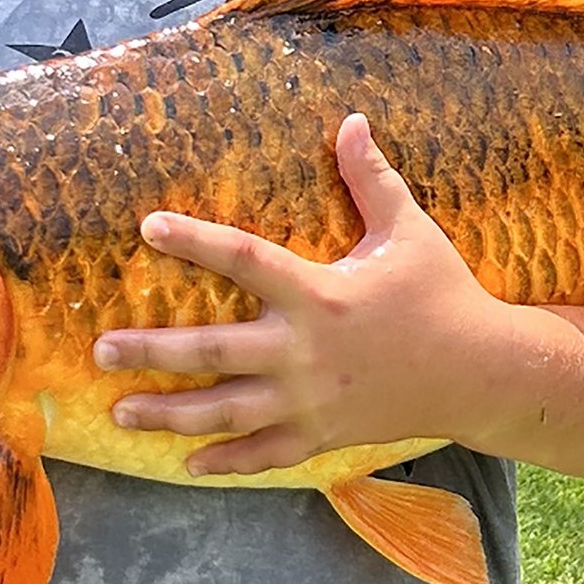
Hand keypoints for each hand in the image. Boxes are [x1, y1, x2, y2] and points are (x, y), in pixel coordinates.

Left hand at [94, 112, 513, 475]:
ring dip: (168, 414)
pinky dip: (225, 462)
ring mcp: (311, 401)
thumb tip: (352, 120)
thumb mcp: (410, 231)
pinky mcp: (323, 435)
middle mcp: (305, 351)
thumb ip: (372, 180)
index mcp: (321, 295)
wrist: (483, 373)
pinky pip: (264, 453)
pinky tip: (187, 463)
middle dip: (151, 352)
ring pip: (225, 411)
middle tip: (100, 348)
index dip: (196, 241)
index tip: (149, 227)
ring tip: (120, 412)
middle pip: (212, 352)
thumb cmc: (444, 295)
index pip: (245, 259)